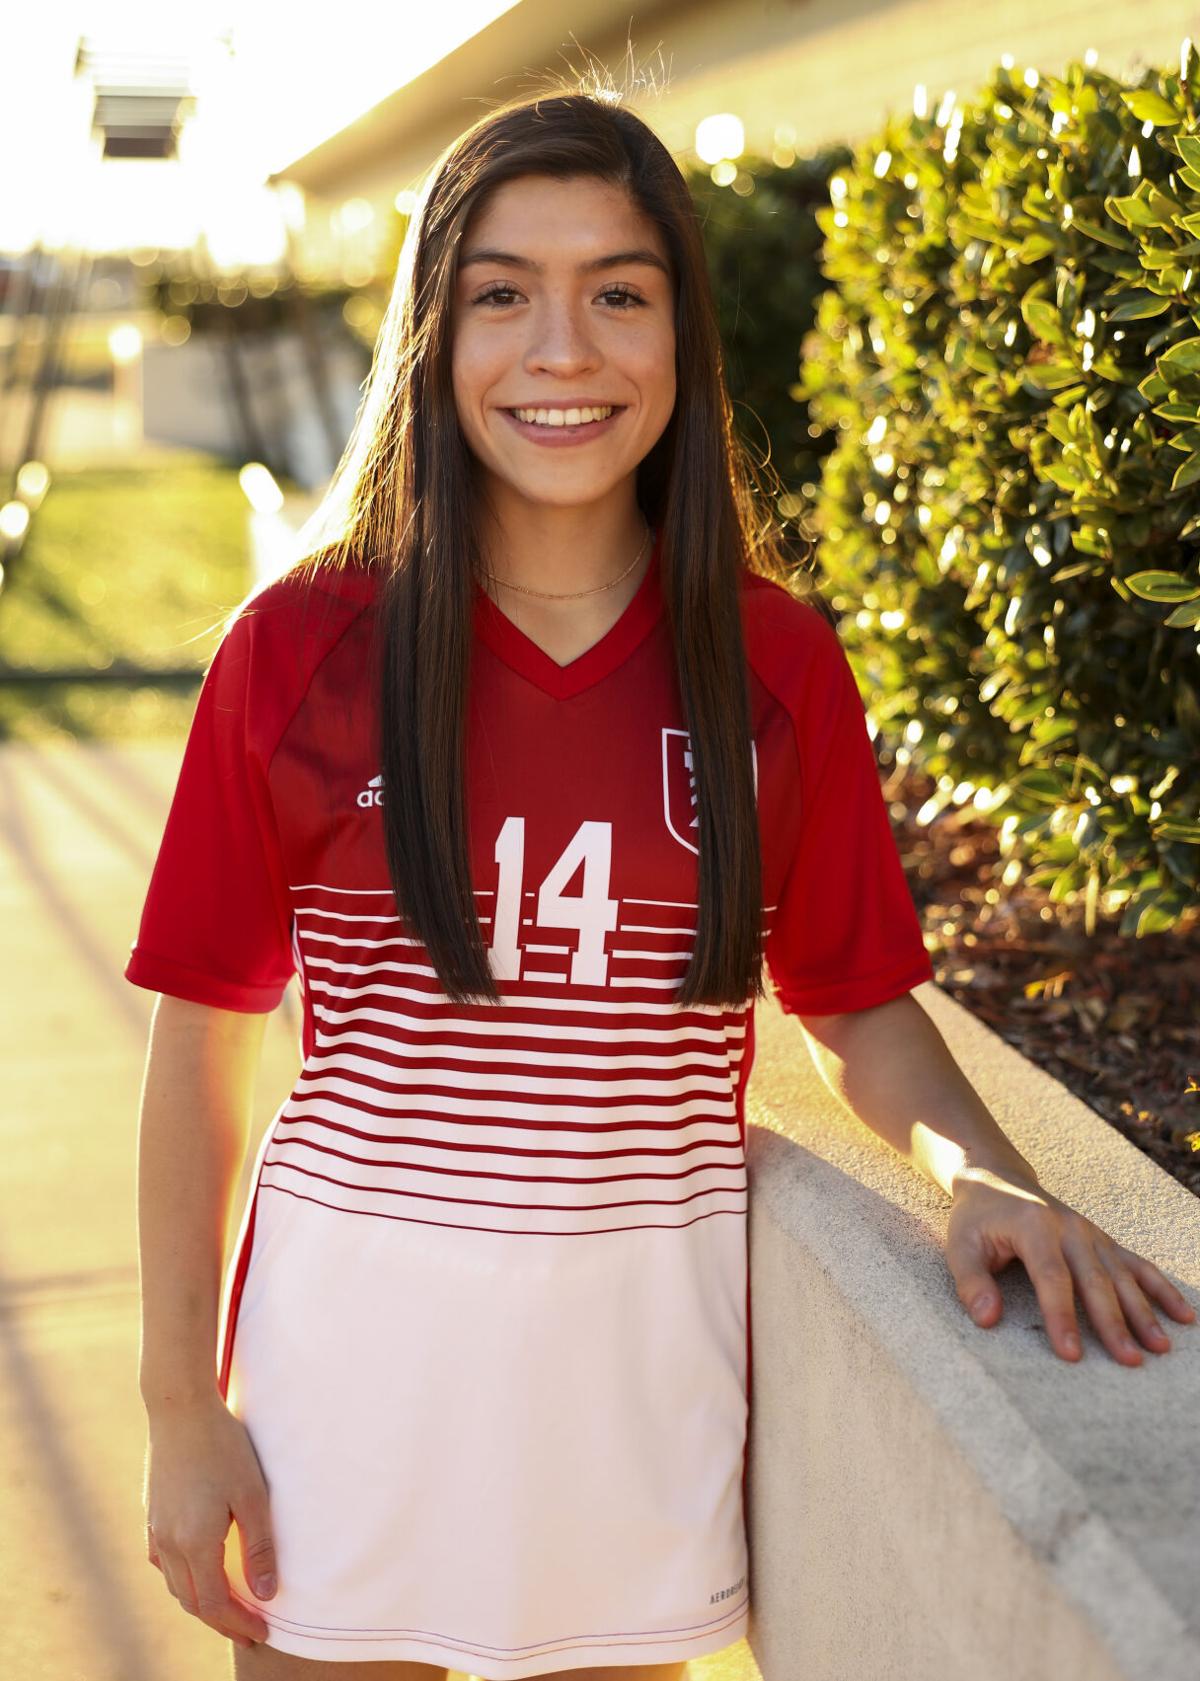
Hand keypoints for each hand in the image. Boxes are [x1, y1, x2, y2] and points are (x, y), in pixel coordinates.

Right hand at [144, 1393, 277, 1649]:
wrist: (180, 1408)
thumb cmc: (223, 1446)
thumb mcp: (252, 1495)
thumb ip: (259, 1547)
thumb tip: (267, 1595)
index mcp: (195, 1544)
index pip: (216, 1604)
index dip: (239, 1623)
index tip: (262, 1633)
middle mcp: (169, 1544)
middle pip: (192, 1601)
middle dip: (221, 1620)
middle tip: (248, 1630)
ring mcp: (155, 1529)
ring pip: (175, 1585)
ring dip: (200, 1602)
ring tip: (227, 1607)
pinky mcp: (152, 1514)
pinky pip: (163, 1563)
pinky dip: (181, 1579)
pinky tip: (194, 1574)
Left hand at [944, 1160, 1196, 1363]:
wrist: (997, 1178)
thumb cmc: (977, 1218)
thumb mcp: (959, 1244)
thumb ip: (971, 1282)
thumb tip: (987, 1319)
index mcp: (1034, 1227)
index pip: (1052, 1277)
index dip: (1062, 1316)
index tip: (1072, 1354)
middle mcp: (1069, 1228)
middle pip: (1095, 1280)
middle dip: (1113, 1323)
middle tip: (1129, 1361)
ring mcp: (1090, 1233)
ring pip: (1121, 1276)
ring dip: (1143, 1311)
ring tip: (1160, 1346)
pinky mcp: (1102, 1240)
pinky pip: (1136, 1263)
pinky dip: (1160, 1288)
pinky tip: (1182, 1313)